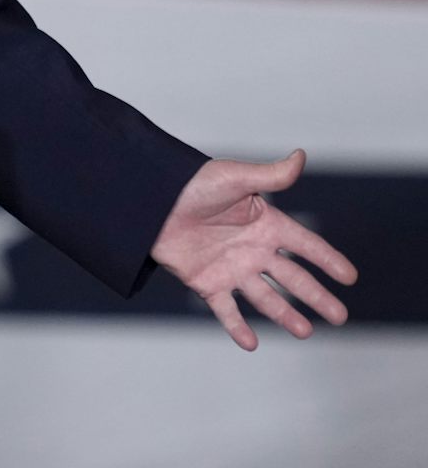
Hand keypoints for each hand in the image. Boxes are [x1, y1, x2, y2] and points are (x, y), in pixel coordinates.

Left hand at [150, 150, 357, 350]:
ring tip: (305, 332)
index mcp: (265, 224)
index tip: (350, 277)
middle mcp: (253, 250)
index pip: (305, 245)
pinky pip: (225, 309)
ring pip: (265, 298)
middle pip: (292, 278)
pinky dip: (237, 327)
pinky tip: (251, 343)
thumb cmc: (191, 183)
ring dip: (284, 315)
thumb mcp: (234, 177)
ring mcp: (231, 268)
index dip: (327, 260)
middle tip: (340, 317)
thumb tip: (301, 155)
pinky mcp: (206, 282)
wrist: (149, 200)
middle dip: (316, 297)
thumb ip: (269, 174)